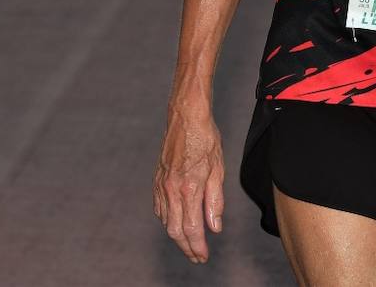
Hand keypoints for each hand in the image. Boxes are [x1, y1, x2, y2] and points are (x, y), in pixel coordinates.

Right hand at [154, 106, 225, 263]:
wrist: (186, 117)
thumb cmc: (206, 139)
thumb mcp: (218, 170)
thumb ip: (214, 201)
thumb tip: (215, 227)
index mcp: (189, 188)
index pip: (193, 228)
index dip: (198, 246)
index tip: (203, 256)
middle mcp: (171, 190)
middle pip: (175, 230)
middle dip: (187, 248)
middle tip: (197, 257)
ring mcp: (161, 185)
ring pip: (166, 221)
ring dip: (177, 237)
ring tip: (189, 244)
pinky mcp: (157, 180)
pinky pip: (159, 208)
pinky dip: (167, 220)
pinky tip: (175, 223)